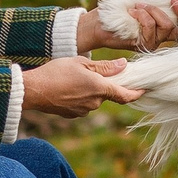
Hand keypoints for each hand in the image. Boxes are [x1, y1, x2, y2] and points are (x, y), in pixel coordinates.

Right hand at [22, 56, 143, 117]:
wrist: (33, 90)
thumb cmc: (56, 72)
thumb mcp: (81, 63)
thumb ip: (104, 67)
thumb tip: (123, 66)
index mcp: (99, 88)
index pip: (125, 95)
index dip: (137, 93)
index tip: (144, 89)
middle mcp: (94, 103)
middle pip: (107, 94)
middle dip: (104, 84)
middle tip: (92, 71)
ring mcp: (83, 111)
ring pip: (94, 99)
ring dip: (90, 90)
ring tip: (73, 78)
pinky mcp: (73, 115)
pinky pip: (83, 104)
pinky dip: (80, 96)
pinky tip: (67, 87)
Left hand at [78, 0, 177, 53]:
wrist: (98, 20)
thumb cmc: (119, 8)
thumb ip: (163, 0)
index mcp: (163, 24)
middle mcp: (161, 36)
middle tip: (173, 1)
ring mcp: (153, 42)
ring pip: (167, 27)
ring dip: (153, 11)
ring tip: (138, 6)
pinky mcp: (143, 46)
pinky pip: (151, 30)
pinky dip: (143, 16)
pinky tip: (133, 12)